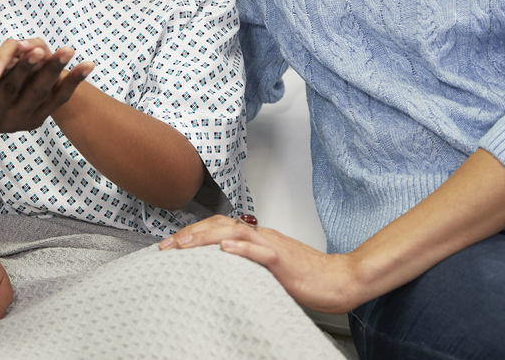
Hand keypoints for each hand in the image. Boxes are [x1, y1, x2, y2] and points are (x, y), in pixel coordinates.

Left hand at [0, 39, 92, 141]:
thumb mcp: (14, 101)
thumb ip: (36, 87)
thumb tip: (75, 69)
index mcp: (29, 119)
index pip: (56, 99)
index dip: (73, 82)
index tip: (90, 63)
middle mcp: (13, 121)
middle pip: (37, 92)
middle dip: (54, 69)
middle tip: (69, 50)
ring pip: (12, 85)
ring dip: (27, 66)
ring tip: (40, 49)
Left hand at [158, 214, 365, 313]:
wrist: (338, 280)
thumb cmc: (307, 277)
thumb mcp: (268, 270)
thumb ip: (247, 265)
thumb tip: (221, 269)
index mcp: (257, 238)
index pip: (218, 228)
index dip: (193, 233)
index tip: (170, 245)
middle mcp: (262, 236)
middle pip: (220, 225)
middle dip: (190, 233)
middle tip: (167, 245)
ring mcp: (273, 246)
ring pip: (235, 233)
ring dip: (206, 237)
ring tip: (184, 244)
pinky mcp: (284, 261)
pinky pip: (261, 252)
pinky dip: (242, 248)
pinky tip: (225, 249)